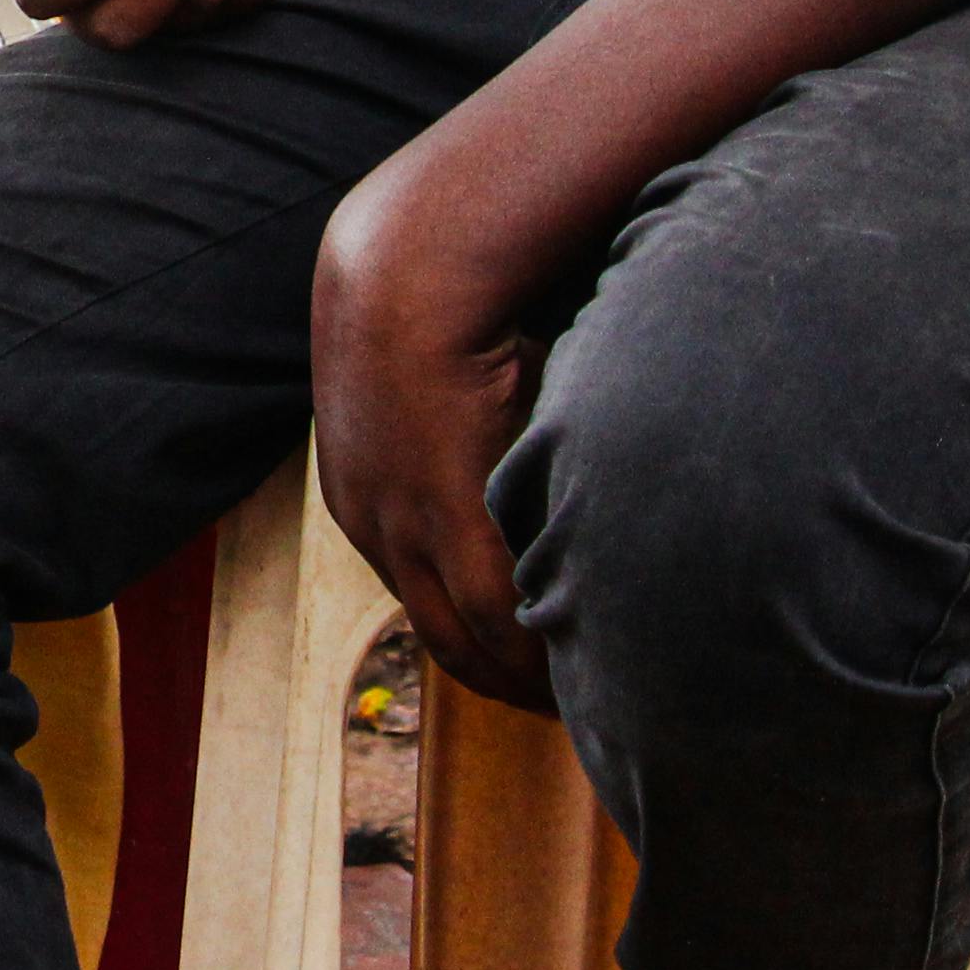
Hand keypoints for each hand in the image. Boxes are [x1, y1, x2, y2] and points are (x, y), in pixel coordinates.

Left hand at [308, 159, 551, 709]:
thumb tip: (518, 453)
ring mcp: (406, 527)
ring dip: (538, 675)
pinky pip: (500, 609)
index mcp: (368, 504)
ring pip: (479, 640)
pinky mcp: (449, 511)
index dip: (488, 646)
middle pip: (451, 643)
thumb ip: (470, 437)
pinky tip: (594, 656)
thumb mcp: (433, 385)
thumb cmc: (436, 303)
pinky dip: (543, 645)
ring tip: (602, 694)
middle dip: (513, 681)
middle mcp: (377, 528)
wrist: (407, 261)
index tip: (541, 669)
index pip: (431, 608)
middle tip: (581, 708)